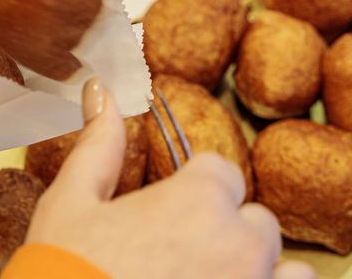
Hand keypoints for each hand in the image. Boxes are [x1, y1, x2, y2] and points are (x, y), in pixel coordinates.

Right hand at [25, 78, 315, 278]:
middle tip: (180, 260)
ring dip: (259, 272)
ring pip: (287, 269)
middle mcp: (239, 242)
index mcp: (197, 198)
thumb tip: (101, 90)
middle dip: (226, 235)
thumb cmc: (63, 271)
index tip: (169, 216)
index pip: (220, 172)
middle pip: (255, 221)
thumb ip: (98, 146)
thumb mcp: (70, 203)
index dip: (193, 192)